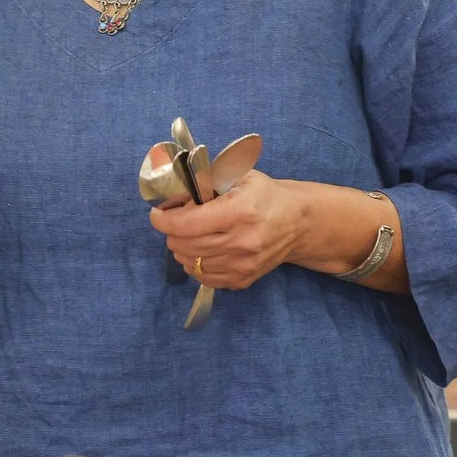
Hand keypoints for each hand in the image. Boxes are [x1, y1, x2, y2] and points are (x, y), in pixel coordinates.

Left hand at [148, 170, 305, 289]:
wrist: (298, 224)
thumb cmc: (265, 196)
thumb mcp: (239, 176)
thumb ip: (205, 182)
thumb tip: (173, 195)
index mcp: (239, 212)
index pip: (185, 224)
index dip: (163, 219)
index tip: (158, 213)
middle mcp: (241, 242)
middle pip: (183, 245)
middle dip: (172, 231)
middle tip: (179, 219)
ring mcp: (242, 265)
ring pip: (189, 262)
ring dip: (183, 247)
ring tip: (193, 233)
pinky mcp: (243, 280)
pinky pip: (202, 277)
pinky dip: (195, 264)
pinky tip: (204, 249)